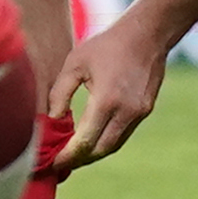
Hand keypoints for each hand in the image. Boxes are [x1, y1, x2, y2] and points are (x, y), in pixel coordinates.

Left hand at [46, 13, 170, 170]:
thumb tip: (50, 121)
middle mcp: (126, 112)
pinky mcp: (145, 111)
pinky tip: (91, 140)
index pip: (85, 141)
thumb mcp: (75, 64)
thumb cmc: (106, 45)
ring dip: (93, 154)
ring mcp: (139, 113)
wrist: (147, 34)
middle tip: (59, 163)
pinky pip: (123, 134)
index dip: (68, 156)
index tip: (52, 163)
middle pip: (100, 150)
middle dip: (78, 160)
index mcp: (107, 100)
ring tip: (72, 156)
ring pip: (113, 146)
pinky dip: (106, 142)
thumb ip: (60, 93)